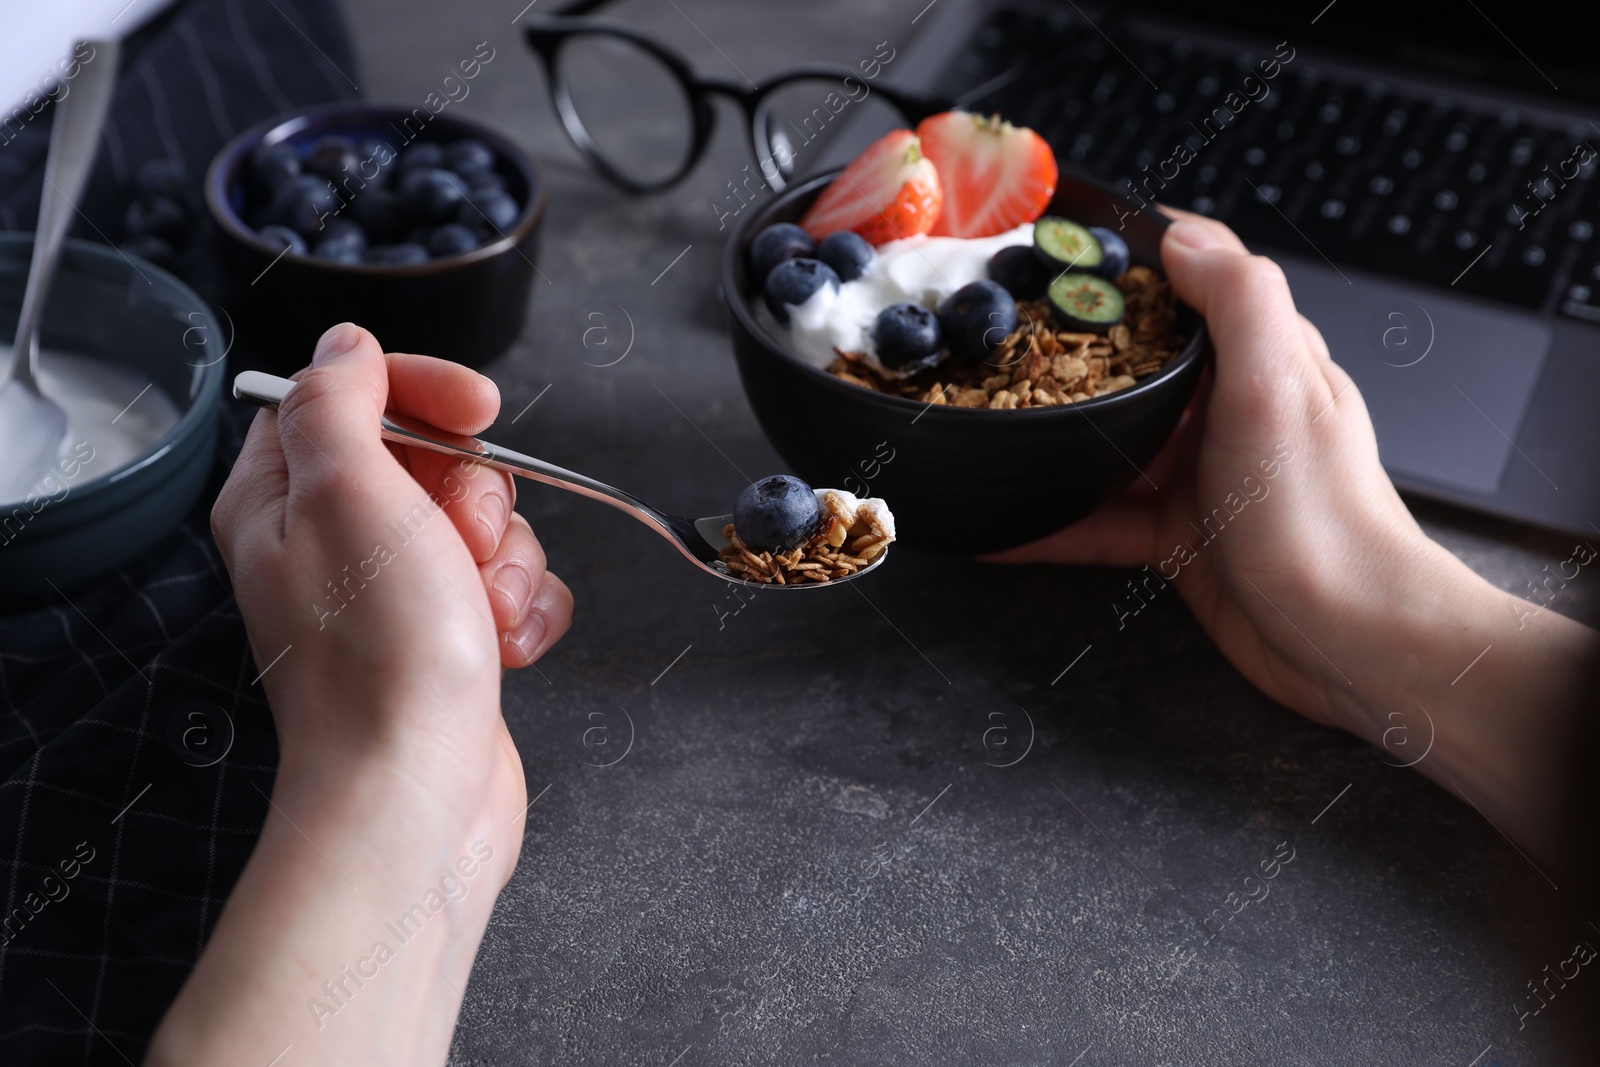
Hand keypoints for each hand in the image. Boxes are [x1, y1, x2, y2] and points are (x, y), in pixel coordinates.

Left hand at [149, 324, 571, 1064]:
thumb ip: (337, 400)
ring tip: (484, 613)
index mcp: (283, 498)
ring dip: (508, 562)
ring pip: (486, 525)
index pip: (353, 394)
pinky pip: (514, 588)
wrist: (416, 793)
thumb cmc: (379, 655)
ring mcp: (397, 597)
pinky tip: (506, 647)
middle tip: (462, 543)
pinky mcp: (451, 642)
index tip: (477, 410)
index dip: (422, 390)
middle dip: (477, 496)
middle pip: (436, 460)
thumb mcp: (347, 492)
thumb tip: (345, 346)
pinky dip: (524, 612)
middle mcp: (334, 543)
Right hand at [990, 213, 1448, 736]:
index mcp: (1259, 356)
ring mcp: (1200, 475)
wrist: (1347, 639)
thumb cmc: (1324, 518)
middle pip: (1134, 362)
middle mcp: (1227, 409)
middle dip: (1068, 349)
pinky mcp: (1178, 536)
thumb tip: (1180, 233)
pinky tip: (1000, 530)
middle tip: (993, 339)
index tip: (1059, 249)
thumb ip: (1238, 301)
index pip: (1191, 282)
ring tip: (984, 427)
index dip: (1129, 259)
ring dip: (1051, 439)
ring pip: (1108, 443)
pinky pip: (1099, 520)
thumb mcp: (1277, 388)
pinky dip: (1050, 525)